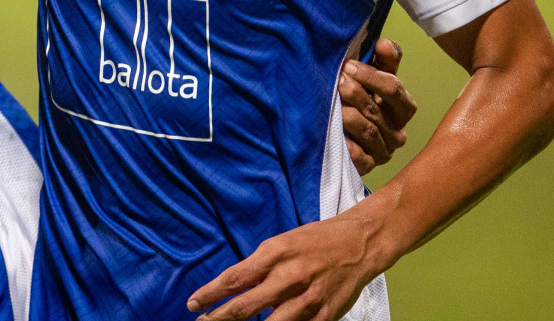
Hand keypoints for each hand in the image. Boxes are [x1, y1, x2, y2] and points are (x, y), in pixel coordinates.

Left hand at [186, 213, 384, 320]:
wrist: (360, 243)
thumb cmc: (315, 241)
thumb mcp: (282, 243)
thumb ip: (260, 267)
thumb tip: (236, 289)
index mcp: (276, 253)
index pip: (234, 278)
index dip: (210, 294)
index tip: (192, 303)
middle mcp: (290, 276)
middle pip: (245, 306)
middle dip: (218, 318)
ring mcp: (308, 299)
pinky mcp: (325, 315)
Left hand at [340, 38, 415, 174]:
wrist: (345, 133)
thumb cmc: (362, 97)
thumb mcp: (373, 76)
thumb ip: (383, 59)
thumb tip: (383, 42)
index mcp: (404, 107)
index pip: (393, 89)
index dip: (371, 76)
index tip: (347, 66)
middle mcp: (398, 132)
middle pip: (377, 110)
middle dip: (355, 93)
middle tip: (336, 81)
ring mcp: (384, 152)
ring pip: (368, 131)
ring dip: (347, 115)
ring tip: (331, 103)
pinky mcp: (368, 167)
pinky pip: (359, 157)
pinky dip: (346, 144)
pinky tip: (333, 133)